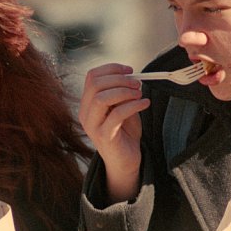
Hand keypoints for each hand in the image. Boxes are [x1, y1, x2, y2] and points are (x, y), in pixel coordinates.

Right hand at [78, 63, 148, 201]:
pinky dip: (133, 105)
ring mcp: (93, 125)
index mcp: (88, 103)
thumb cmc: (125, 133)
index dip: (111, 69)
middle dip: (120, 79)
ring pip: (101, 98)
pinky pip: (116, 114)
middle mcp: (85, 113)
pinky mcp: (104, 136)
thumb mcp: (122, 107)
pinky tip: (145, 104)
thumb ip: (122, 93)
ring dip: (124, 91)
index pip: (92, 76)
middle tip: (138, 84)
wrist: (126, 161)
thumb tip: (131, 76)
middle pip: (95, 84)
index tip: (130, 70)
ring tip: (140, 94)